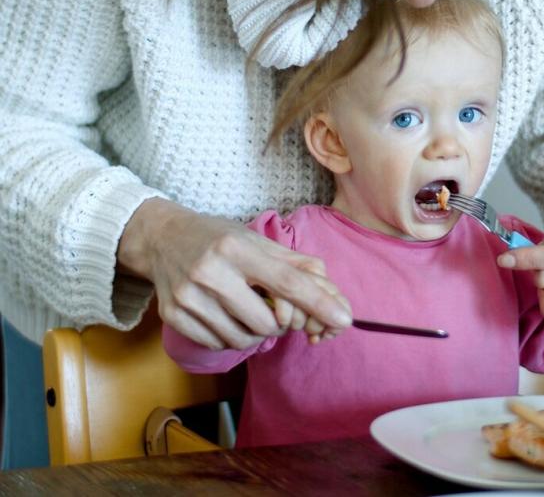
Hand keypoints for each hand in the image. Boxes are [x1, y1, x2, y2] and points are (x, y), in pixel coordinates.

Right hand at [117, 198, 352, 348]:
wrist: (160, 238)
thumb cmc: (218, 239)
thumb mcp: (256, 240)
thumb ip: (295, 264)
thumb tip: (331, 293)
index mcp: (237, 248)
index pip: (286, 281)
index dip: (318, 302)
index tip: (343, 319)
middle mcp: (210, 272)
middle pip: (266, 322)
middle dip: (278, 322)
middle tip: (271, 307)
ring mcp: (188, 297)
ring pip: (243, 339)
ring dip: (255, 332)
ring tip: (246, 308)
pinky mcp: (174, 316)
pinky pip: (219, 344)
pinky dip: (230, 336)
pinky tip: (224, 314)